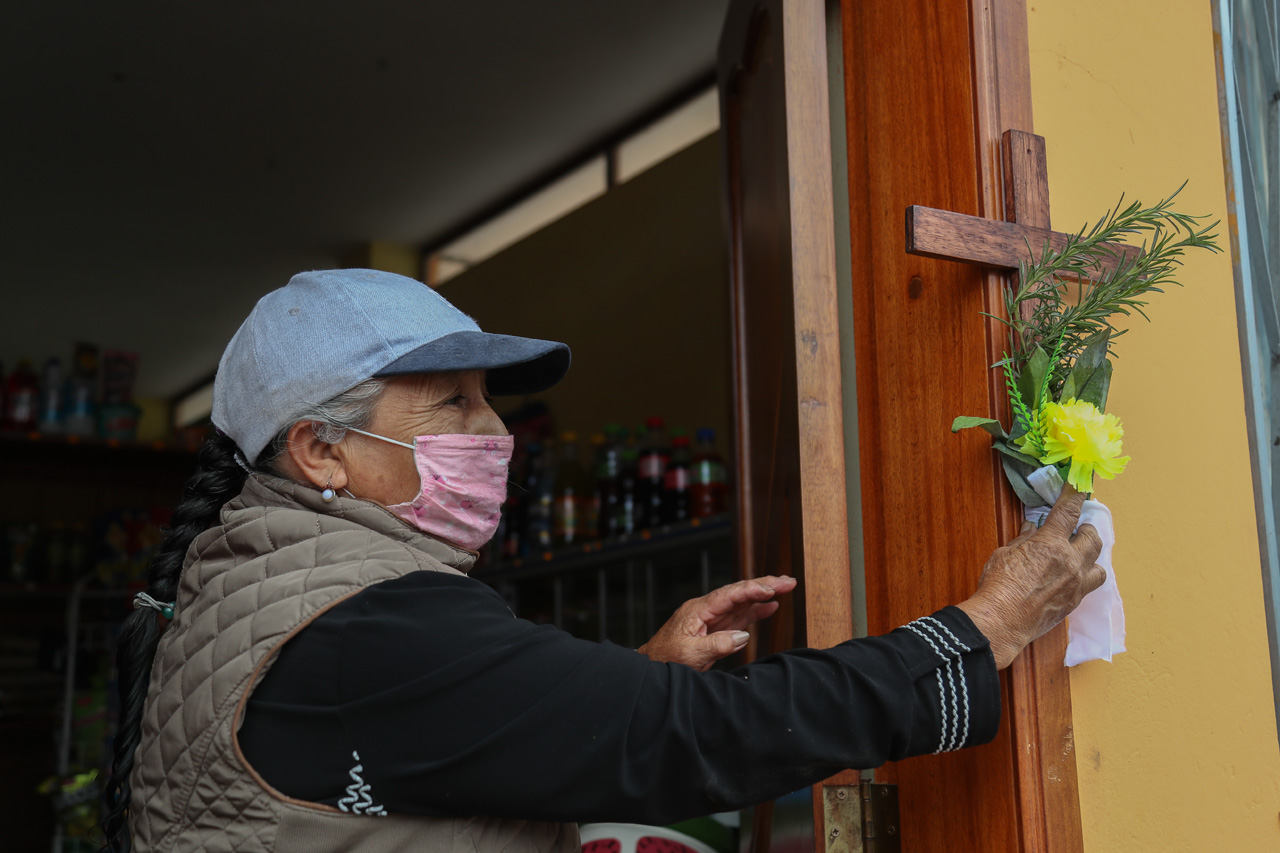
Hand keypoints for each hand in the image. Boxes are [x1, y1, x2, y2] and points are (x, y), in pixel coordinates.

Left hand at [637, 575, 796, 671]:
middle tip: (788, 581)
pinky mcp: (715, 629)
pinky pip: (739, 616)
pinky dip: (755, 611)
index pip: (729, 594)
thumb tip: (743, 635)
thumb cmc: (665, 659)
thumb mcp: (690, 654)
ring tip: (786, 587)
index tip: (772, 589)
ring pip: (742, 602)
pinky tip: (770, 606)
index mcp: (697, 609)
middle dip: (764, 584)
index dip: (752, 590)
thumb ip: (717, 644)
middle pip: (738, 592)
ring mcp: (711, 618)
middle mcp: (706, 609)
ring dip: (763, 594)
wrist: (652, 666)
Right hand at [957, 486, 1104, 669]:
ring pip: (1099, 563)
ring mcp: (1075, 584)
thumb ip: (1023, 540)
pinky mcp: (1074, 602)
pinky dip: (1085, 576)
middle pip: (1093, 537)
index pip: (1069, 511)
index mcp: (1050, 544)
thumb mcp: (1006, 554)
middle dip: (1086, 528)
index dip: (1076, 494)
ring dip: (1091, 554)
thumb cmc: (998, 585)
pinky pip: (1090, 585)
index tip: (1082, 485)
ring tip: (1080, 553)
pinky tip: (1073, 576)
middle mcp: (1070, 562)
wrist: (1002, 620)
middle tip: (1076, 527)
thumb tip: (1031, 529)